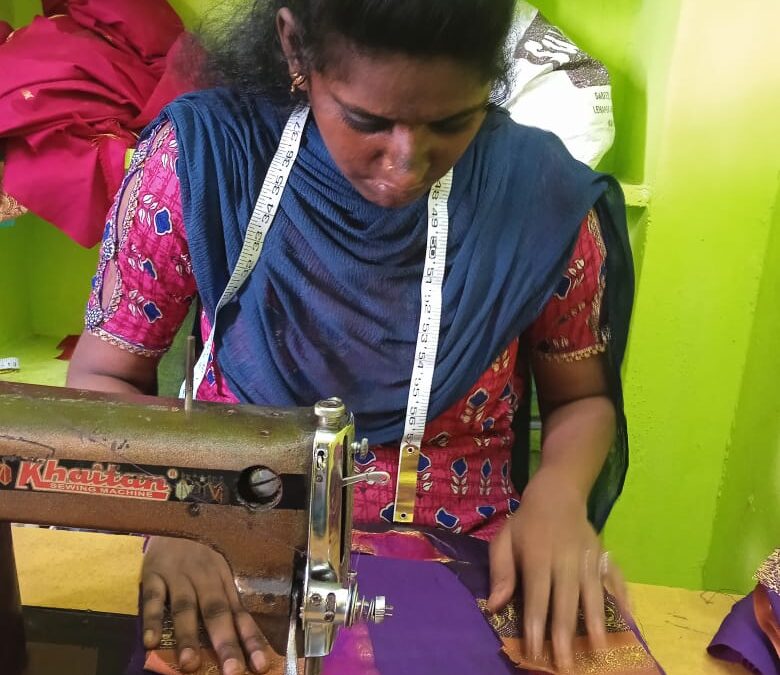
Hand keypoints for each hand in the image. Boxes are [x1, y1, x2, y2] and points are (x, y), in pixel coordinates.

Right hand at [142, 536, 271, 674]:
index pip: (240, 614)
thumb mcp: (217, 575)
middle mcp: (204, 578)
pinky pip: (152, 598)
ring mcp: (178, 575)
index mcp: (224, 581)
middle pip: (216, 611)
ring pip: (184, 607)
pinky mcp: (152, 574)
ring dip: (188, 636)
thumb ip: (225, 608)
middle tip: (231, 671)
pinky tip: (151, 642)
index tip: (259, 666)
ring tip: (190, 664)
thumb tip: (241, 647)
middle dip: (224, 642)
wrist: (171, 521)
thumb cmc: (198, 557)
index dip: (251, 640)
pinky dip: (152, 619)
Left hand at [486, 469, 628, 670]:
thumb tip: (495, 605)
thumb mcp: (504, 539)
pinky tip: (628, 621)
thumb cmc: (526, 523)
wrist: (557, 493)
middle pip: (566, 601)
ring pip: (593, 594)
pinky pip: (616, 579)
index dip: (536, 624)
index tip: (535, 651)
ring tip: (600, 652)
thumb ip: (500, 571)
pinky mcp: (604, 556)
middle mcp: (565, 558)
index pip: (537, 595)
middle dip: (566, 635)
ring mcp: (588, 557)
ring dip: (597, 624)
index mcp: (538, 555)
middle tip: (566, 665)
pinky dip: (623, 599)